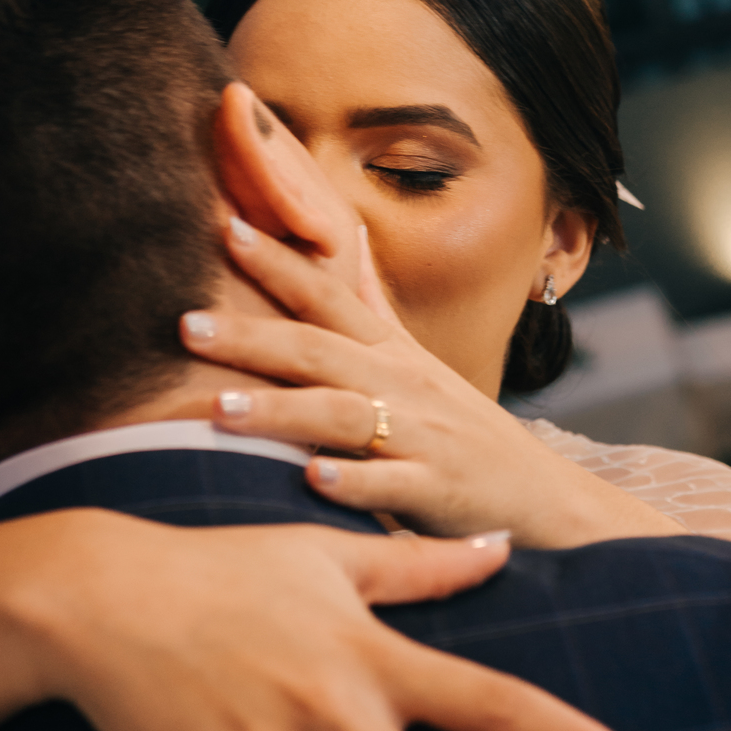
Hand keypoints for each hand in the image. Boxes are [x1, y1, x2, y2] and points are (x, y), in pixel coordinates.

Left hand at [182, 218, 677, 548]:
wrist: (546, 502)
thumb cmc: (464, 435)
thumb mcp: (418, 366)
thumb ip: (372, 312)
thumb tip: (342, 240)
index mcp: (393, 352)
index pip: (329, 296)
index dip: (279, 263)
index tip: (225, 228)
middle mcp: (404, 384)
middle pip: (319, 350)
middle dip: (251, 336)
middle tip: (184, 324)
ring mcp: (422, 437)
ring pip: (344, 415)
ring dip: (281, 411)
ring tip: (219, 412)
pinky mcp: (438, 491)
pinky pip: (391, 486)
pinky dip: (352, 482)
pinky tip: (310, 480)